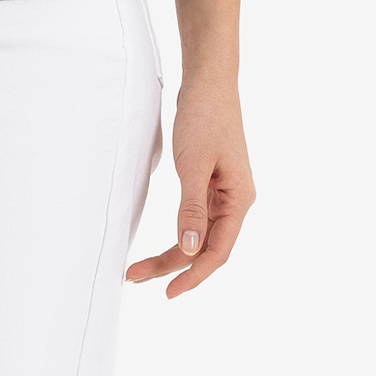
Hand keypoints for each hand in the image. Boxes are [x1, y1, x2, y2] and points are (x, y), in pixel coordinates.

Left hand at [126, 73, 253, 298]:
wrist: (208, 82)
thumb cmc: (205, 117)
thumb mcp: (194, 164)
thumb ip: (192, 208)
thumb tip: (190, 249)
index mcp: (239, 199)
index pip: (218, 251)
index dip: (194, 275)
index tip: (168, 293)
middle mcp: (235, 201)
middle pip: (206, 248)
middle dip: (172, 266)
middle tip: (135, 278)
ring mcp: (223, 193)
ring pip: (198, 236)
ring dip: (171, 253)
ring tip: (138, 268)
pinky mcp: (210, 184)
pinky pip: (195, 219)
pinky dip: (177, 233)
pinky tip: (160, 244)